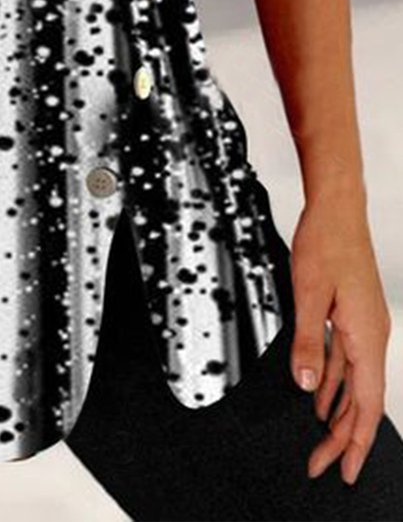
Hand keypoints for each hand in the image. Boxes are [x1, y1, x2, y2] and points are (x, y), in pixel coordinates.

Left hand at [289, 184, 391, 485]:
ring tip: (321, 441)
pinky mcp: (353, 315)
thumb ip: (307, 342)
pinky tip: (320, 397)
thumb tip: (306, 386)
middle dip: (342, 436)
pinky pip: (346, 361)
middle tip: (321, 465)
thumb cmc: (325, 243)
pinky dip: (333, 383)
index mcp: (367, 335)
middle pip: (362, 400)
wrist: (336, 209)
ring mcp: (364, 325)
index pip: (367, 403)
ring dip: (338, 412)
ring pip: (355, 382)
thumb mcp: (308, 294)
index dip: (355, 441)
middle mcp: (372, 335)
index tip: (342, 469)